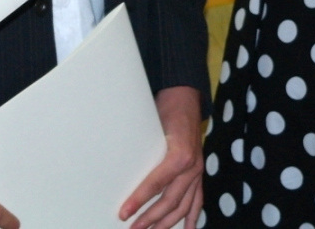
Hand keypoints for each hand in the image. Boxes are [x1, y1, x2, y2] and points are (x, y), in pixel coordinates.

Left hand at [120, 86, 203, 228]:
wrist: (185, 98)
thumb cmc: (165, 109)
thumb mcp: (150, 123)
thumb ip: (139, 145)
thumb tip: (115, 162)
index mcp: (180, 154)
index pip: (156, 184)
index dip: (139, 200)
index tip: (124, 213)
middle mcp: (192, 166)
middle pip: (170, 201)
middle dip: (150, 218)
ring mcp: (198, 171)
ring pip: (183, 205)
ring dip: (166, 222)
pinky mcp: (199, 173)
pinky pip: (197, 200)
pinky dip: (192, 217)